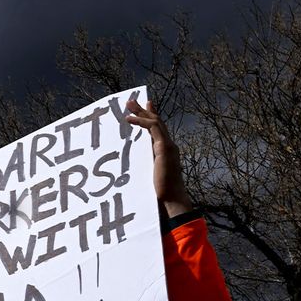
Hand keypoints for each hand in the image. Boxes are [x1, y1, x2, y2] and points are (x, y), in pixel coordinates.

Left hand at [125, 99, 192, 217]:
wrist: (171, 200)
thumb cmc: (160, 193)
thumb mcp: (148, 176)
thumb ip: (144, 168)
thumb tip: (131, 169)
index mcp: (165, 152)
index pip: (158, 130)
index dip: (150, 118)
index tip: (143, 109)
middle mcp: (169, 146)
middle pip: (157, 123)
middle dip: (144, 110)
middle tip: (131, 101)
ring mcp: (168, 146)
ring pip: (155, 122)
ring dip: (141, 112)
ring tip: (129, 104)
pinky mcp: (164, 148)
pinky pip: (153, 128)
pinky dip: (141, 122)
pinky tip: (130, 119)